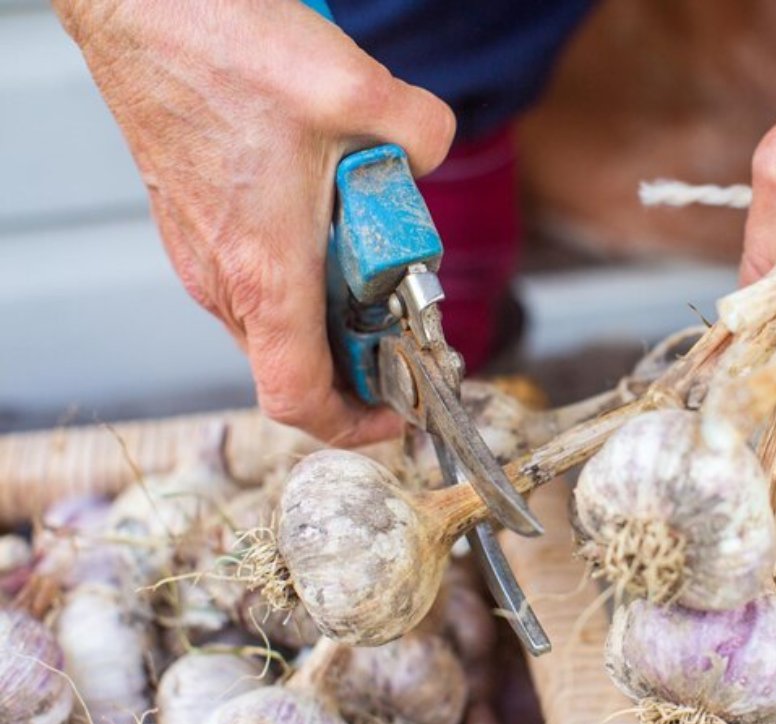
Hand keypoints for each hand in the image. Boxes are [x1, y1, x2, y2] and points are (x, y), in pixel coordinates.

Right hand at [53, 0, 454, 444]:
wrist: (139, 12)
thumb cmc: (221, 50)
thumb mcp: (354, 86)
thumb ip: (420, 129)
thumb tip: (431, 150)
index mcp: (266, 271)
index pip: (299, 397)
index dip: (355, 425)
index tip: (397, 413)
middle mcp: (226, 280)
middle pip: (298, 364)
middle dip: (360, 359)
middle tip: (404, 321)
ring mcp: (204, 258)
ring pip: (277, 323)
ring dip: (331, 313)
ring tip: (372, 262)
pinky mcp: (197, 230)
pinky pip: (256, 283)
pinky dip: (301, 278)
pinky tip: (329, 221)